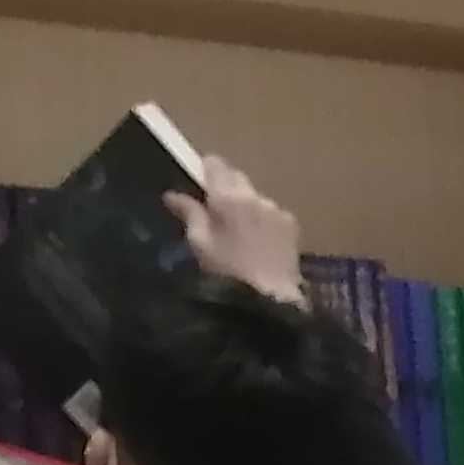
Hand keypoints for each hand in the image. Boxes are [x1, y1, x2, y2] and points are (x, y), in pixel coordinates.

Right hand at [175, 159, 306, 304]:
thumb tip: (172, 195)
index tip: (201, 183)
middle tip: (218, 209)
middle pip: (237, 177)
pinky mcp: (292, 225)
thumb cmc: (227, 273)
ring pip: (256, 195)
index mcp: (227, 197)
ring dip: (247, 204)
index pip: (215, 164)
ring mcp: (276, 209)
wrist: (270, 299)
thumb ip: (189, 213)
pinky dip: (265, 219)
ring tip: (242, 230)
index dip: (206, 170)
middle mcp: (254, 196)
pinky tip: (262, 241)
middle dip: (226, 186)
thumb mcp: (200, 244)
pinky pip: (273, 212)